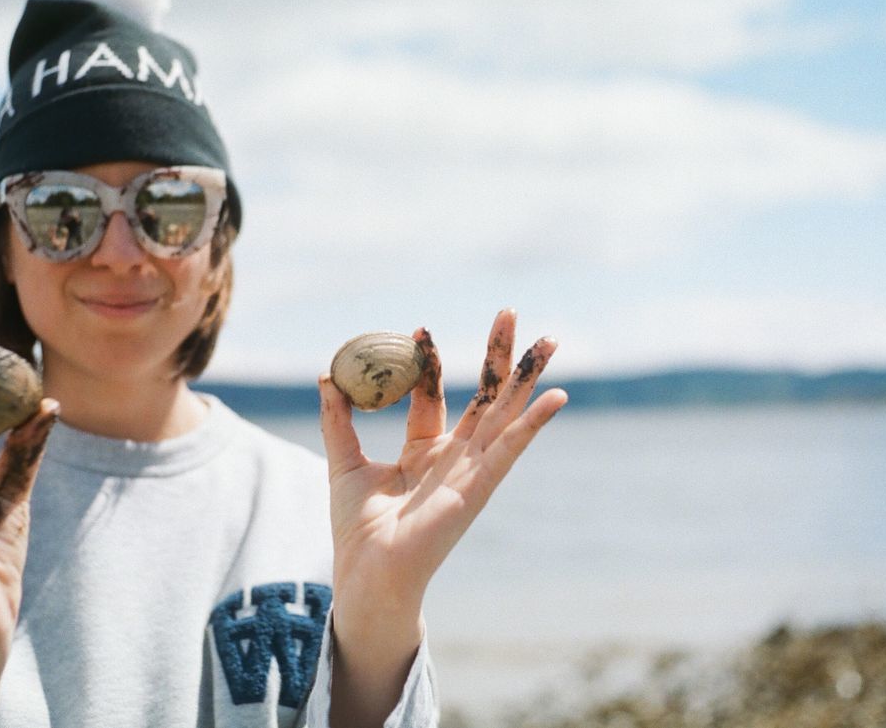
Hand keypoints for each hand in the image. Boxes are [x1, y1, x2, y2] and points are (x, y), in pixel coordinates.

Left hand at [319, 309, 566, 618]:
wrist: (367, 574)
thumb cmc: (357, 531)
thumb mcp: (343, 462)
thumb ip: (338, 419)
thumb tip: (328, 374)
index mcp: (424, 450)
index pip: (432, 395)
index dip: (428, 362)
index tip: (419, 329)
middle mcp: (454, 456)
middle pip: (483, 395)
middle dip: (497, 355)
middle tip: (508, 311)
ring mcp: (471, 470)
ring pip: (505, 412)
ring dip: (526, 375)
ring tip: (549, 338)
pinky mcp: (479, 486)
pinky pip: (511, 449)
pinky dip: (534, 423)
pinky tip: (557, 395)